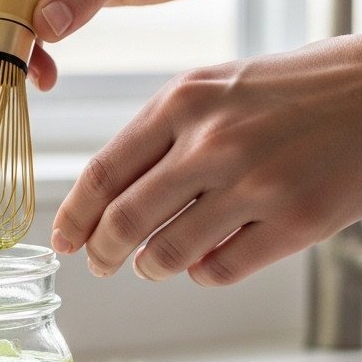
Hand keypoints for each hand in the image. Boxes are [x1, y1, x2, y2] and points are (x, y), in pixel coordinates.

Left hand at [51, 36, 361, 285]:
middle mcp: (212, 142)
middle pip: (125, 220)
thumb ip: (167, 134)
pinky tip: (206, 262)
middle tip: (101, 266)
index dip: (75, 215)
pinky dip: (203, 274)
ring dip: (151, 267)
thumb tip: (113, 196)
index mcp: (184, 101)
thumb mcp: (220, 88)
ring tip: (152, 265)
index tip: (64, 239)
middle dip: (103, 253)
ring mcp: (254, 184)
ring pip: (168, 253)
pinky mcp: (294, 222)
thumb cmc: (297, 89)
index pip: (105, 171)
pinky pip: (220, 269)